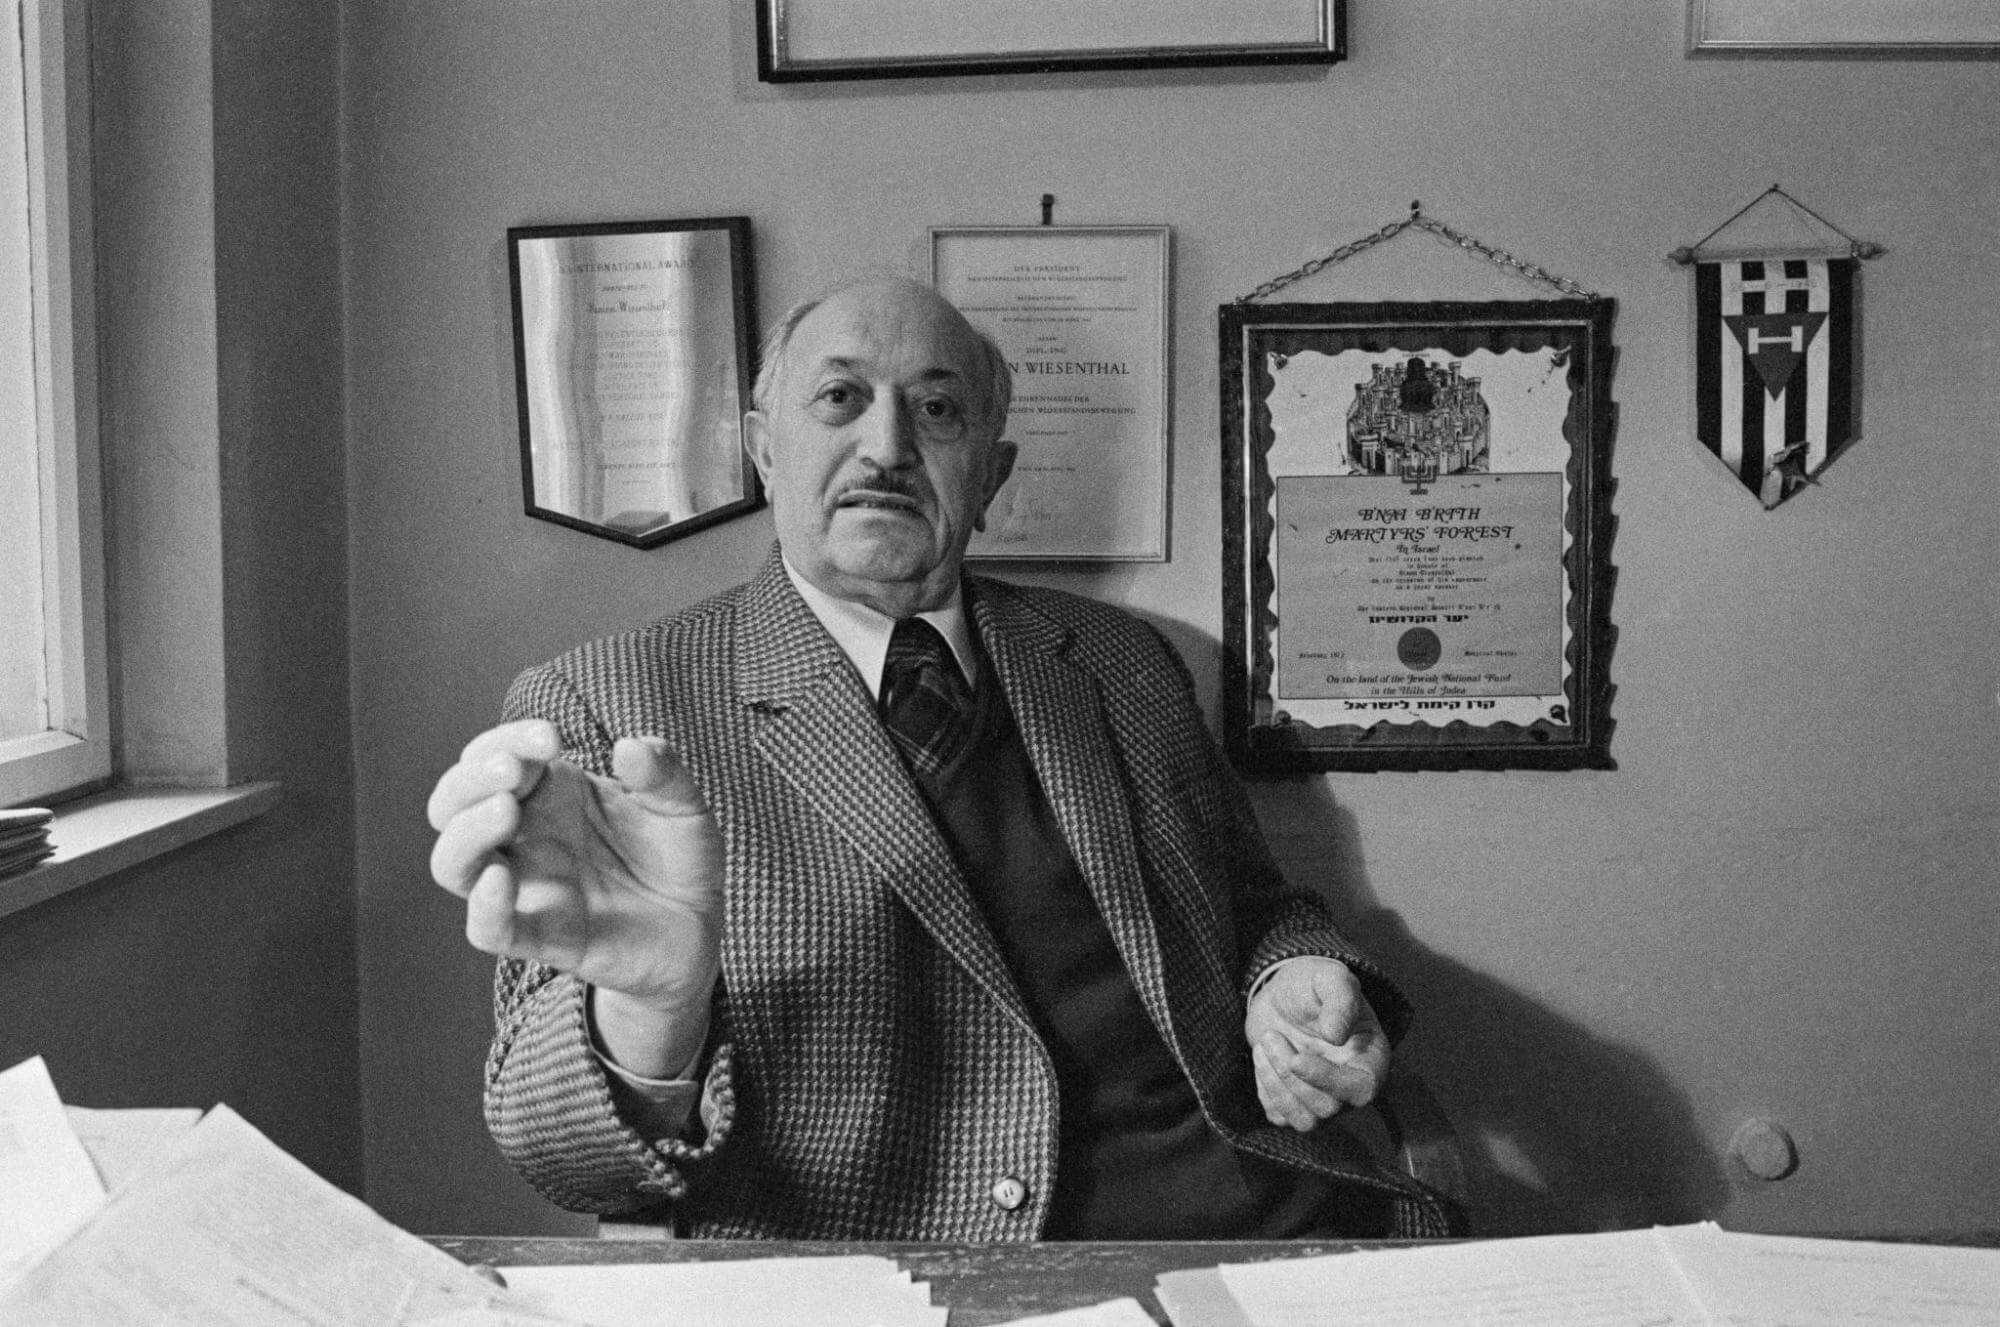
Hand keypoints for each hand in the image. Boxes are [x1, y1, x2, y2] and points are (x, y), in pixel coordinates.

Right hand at [427, 720, 724, 1022]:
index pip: (493, 756)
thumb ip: (663, 772)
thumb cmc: (677, 858)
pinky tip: (500, 878)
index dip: (507, 740)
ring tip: (505, 810)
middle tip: (514, 769)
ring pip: (453, 863)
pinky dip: (484, 906)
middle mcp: (526, 837)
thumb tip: (630, 747)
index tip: (551, 739)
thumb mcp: (682, 805)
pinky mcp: (540, 936)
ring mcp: (527, 886)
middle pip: (453, 804)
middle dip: (470, 779)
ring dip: (466, 832)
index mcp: (550, 793)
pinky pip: (488, 929)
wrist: (698, 926)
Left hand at [1244, 957, 1388, 1131]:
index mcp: (1370, 1057)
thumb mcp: (1329, 978)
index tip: (1297, 1059)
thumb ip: (1339, 1000)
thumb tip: (1336, 1036)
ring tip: (1265, 1041)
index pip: (1362, 1088)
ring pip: (1305, 1121)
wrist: (1283, 994)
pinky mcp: (1294, 1102)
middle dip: (1291, 1074)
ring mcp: (1322, 1097)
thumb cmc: (1313, 985)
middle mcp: (1350, 1085)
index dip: (1329, 1081)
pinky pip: (1280, 1117)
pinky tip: (1263, 1057)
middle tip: (1271, 1035)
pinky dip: (1265, 1090)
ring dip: (1276, 1083)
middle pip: (1327, 1107)